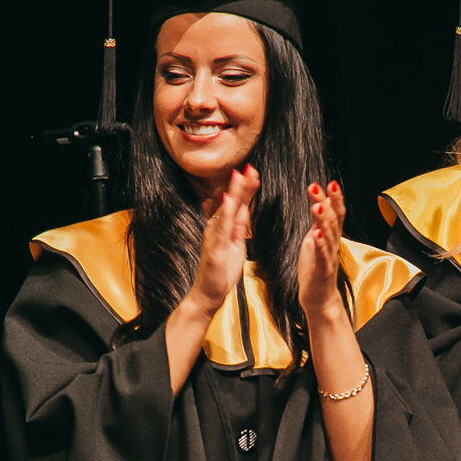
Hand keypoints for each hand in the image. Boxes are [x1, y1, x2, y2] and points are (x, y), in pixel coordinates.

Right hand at [186, 163, 256, 316]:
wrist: (207, 294)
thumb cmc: (221, 271)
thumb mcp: (236, 245)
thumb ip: (239, 227)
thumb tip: (245, 209)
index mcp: (223, 228)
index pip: (237, 204)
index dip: (245, 188)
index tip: (253, 171)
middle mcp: (216, 229)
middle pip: (230, 203)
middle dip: (240, 185)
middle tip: (249, 166)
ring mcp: (213, 238)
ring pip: (224, 212)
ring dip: (232, 193)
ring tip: (239, 176)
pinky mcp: (212, 249)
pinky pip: (219, 229)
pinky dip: (223, 214)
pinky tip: (227, 201)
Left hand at [299, 180, 347, 321]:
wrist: (319, 297)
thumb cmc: (316, 269)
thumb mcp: (316, 240)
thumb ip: (320, 222)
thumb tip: (322, 201)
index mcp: (330, 236)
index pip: (336, 213)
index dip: (334, 198)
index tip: (329, 183)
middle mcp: (333, 244)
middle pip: (333, 220)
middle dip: (328, 203)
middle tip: (322, 187)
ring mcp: (329, 257)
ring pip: (328, 236)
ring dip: (323, 220)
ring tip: (317, 207)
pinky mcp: (322, 270)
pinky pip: (322, 256)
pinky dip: (320, 245)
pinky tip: (316, 235)